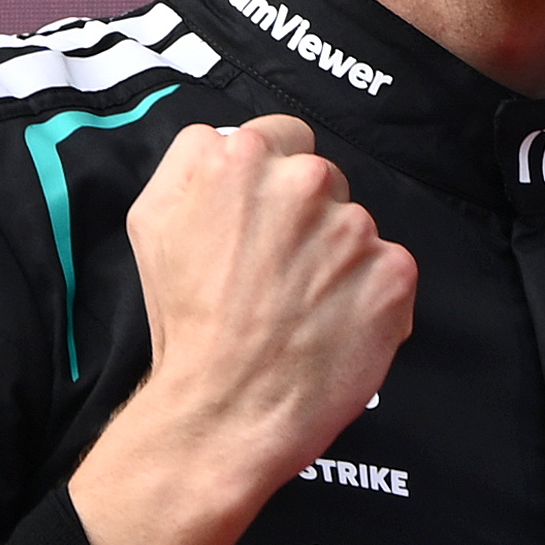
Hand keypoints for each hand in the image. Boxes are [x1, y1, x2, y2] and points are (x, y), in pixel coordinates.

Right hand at [68, 116, 415, 544]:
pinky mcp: (392, 272)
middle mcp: (300, 180)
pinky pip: (389, 272)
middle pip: (321, 180)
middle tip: (277, 276)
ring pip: (355, 228)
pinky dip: (370, 299)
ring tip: (301, 312)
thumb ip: (193, 168)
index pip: (280, 136)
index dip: (272, 180)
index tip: (264, 218)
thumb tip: (227, 149)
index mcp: (237, 156)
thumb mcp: (152, 224)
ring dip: (338, 261)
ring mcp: (353, 226)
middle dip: (306, 219)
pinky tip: (334, 329)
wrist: (224, 408)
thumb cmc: (184, 325)